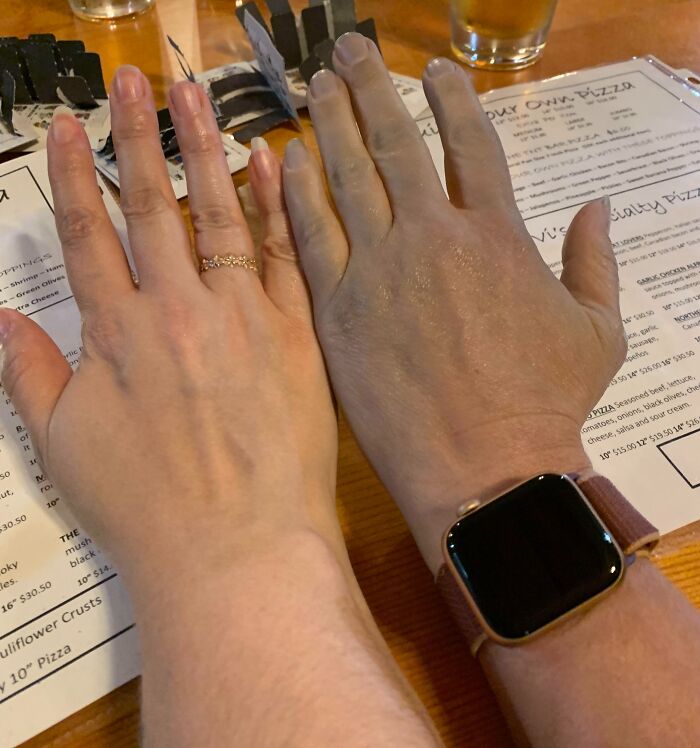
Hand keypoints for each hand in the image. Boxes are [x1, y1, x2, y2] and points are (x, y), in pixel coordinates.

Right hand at [0, 66, 339, 591]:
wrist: (237, 548)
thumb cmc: (149, 509)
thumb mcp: (65, 448)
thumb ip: (29, 376)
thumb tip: (1, 319)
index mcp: (116, 335)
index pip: (89, 234)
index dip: (77, 175)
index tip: (74, 127)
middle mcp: (176, 312)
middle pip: (151, 208)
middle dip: (138, 138)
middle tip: (134, 82)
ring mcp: (241, 318)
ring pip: (218, 216)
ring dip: (203, 151)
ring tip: (193, 99)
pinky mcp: (295, 335)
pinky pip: (282, 257)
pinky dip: (274, 207)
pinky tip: (268, 163)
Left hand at [282, 35, 625, 571]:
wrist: (484, 470)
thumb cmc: (545, 406)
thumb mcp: (597, 332)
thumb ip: (597, 261)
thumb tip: (598, 206)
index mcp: (497, 234)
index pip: (470, 143)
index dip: (450, 98)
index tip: (433, 71)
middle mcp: (432, 236)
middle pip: (394, 143)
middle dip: (370, 88)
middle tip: (349, 50)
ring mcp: (378, 271)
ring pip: (346, 177)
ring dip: (328, 125)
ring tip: (314, 87)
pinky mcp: (335, 311)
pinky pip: (309, 237)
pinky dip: (295, 193)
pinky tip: (284, 160)